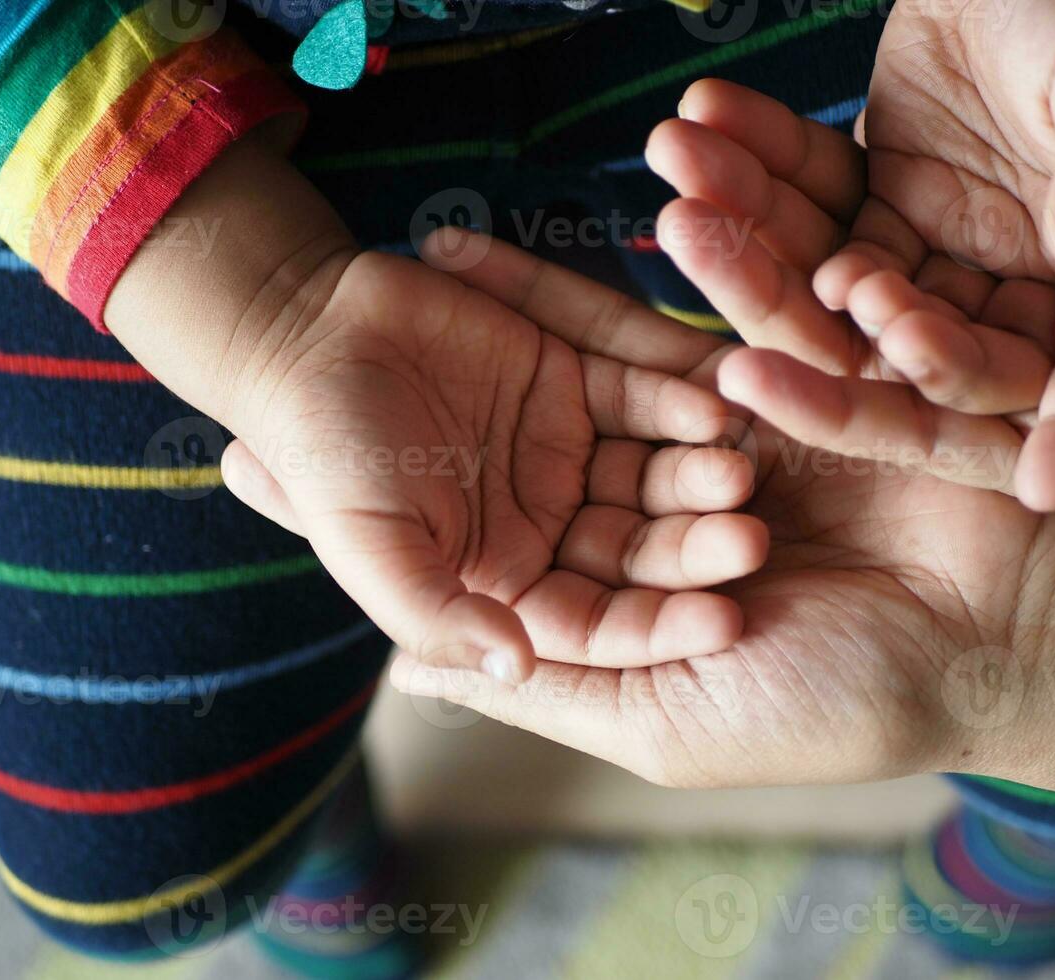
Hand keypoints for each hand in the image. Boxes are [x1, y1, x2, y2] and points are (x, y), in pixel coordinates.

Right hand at [105, 133, 768, 685]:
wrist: (301, 335)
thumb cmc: (323, 455)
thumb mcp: (371, 550)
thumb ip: (437, 617)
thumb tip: (513, 665)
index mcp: (503, 583)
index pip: (596, 624)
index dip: (658, 626)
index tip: (721, 623)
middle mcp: (545, 525)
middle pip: (638, 550)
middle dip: (694, 551)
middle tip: (752, 543)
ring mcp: (567, 453)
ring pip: (651, 476)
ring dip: (697, 477)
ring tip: (740, 472)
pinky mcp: (575, 379)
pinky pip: (640, 396)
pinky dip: (675, 401)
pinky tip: (716, 405)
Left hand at [388, 232, 1054, 787]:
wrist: (999, 635)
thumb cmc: (829, 702)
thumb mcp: (662, 714)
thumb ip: (547, 682)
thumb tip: (415, 677)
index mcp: (622, 609)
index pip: (491, 550)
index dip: (402, 505)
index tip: (301, 452)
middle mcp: (653, 527)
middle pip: (526, 451)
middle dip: (437, 400)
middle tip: (339, 339)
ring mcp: (712, 454)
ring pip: (589, 381)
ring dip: (509, 325)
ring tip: (419, 267)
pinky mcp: (776, 393)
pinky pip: (672, 334)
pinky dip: (602, 293)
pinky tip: (518, 253)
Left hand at [648, 26, 1054, 507]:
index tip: (1033, 485)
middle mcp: (1009, 285)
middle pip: (911, 341)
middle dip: (804, 311)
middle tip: (719, 259)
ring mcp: (933, 252)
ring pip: (832, 279)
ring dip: (749, 229)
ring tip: (682, 166)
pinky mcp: (874, 208)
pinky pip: (806, 204)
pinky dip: (754, 164)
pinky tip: (702, 123)